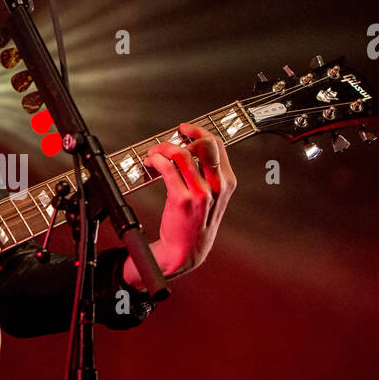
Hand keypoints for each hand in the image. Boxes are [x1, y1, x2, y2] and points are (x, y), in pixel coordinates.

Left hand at [123, 122, 236, 286]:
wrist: (186, 250)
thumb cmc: (196, 222)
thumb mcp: (213, 197)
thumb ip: (208, 173)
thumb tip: (191, 147)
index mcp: (227, 182)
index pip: (217, 144)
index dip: (199, 131)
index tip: (185, 129)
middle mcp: (217, 186)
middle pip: (204, 144)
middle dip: (183, 137)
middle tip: (168, 141)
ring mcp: (201, 193)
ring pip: (182, 154)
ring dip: (163, 148)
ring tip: (154, 153)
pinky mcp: (182, 200)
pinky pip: (167, 168)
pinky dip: (156, 159)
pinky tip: (151, 162)